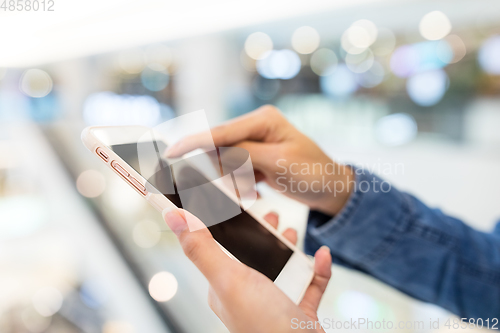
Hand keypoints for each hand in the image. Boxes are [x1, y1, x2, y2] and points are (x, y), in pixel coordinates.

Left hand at [163, 207, 331, 332]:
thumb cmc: (263, 325)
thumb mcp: (229, 279)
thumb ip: (202, 248)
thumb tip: (173, 216)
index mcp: (225, 286)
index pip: (219, 248)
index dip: (226, 225)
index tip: (234, 201)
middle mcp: (248, 294)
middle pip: (253, 255)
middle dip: (262, 233)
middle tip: (270, 216)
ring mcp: (275, 303)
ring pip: (281, 266)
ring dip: (287, 247)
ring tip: (291, 231)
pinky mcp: (300, 311)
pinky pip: (309, 283)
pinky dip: (317, 268)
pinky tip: (322, 255)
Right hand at [165, 105, 353, 215]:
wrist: (332, 188)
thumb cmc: (314, 173)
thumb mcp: (280, 163)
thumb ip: (246, 155)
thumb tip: (216, 151)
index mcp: (264, 120)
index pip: (221, 131)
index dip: (194, 142)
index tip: (171, 151)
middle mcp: (257, 127)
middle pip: (220, 147)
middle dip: (221, 171)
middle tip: (237, 190)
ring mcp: (256, 142)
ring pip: (226, 161)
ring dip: (233, 181)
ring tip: (253, 192)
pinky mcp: (256, 157)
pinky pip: (236, 170)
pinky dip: (241, 184)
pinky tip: (257, 192)